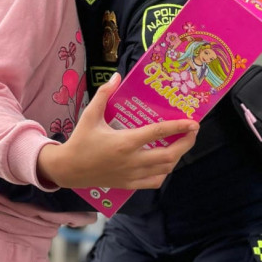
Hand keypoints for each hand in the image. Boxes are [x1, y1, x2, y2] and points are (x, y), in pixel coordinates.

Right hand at [37, 74, 198, 191]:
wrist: (67, 170)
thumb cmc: (80, 141)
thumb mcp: (90, 115)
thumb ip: (104, 94)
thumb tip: (116, 76)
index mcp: (125, 142)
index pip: (158, 133)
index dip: (178, 127)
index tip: (194, 122)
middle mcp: (132, 160)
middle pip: (169, 155)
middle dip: (186, 143)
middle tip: (193, 132)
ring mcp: (132, 175)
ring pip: (164, 169)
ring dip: (177, 156)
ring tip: (182, 144)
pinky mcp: (129, 185)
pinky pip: (154, 182)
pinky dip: (164, 172)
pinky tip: (166, 163)